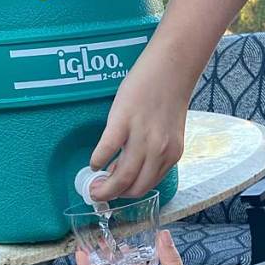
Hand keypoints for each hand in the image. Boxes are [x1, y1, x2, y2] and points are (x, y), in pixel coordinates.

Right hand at [88, 57, 187, 200]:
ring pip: (121, 177)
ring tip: (92, 186)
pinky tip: (93, 162)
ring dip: (103, 187)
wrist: (171, 69)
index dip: (128, 192)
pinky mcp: (124, 121)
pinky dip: (97, 160)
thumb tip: (124, 166)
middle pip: (134, 188)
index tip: (116, 188)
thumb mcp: (168, 132)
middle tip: (99, 192)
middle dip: (113, 195)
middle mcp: (159, 151)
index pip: (147, 186)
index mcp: (171, 154)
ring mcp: (142, 137)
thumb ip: (153, 151)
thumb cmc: (169, 97)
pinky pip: (107, 150)